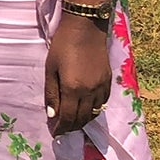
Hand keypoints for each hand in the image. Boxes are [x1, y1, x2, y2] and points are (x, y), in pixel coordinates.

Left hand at [45, 13, 111, 134]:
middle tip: (63, 130)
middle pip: (82, 118)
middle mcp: (89, 91)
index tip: (55, 133)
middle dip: (72, 127)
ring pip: (94, 113)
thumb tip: (53, 115)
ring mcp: (101, 86)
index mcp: (73, 89)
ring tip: (74, 122)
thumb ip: (52, 93)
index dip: (61, 128)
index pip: (68, 117)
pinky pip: (103, 102)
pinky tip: (87, 109)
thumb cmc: (62, 45)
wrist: (85, 27)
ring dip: (83, 121)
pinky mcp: (108, 80)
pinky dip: (94, 110)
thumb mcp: (51, 69)